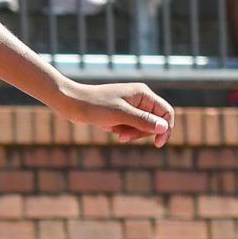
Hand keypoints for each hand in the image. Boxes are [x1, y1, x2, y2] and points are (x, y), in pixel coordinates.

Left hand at [56, 81, 173, 146]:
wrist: (71, 103)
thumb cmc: (95, 106)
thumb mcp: (120, 115)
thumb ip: (143, 121)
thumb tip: (164, 127)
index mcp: (143, 94)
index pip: (166, 112)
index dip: (165, 129)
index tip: (157, 144)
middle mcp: (139, 98)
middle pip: (154, 122)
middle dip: (140, 133)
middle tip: (122, 137)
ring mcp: (130, 105)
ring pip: (141, 126)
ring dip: (130, 133)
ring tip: (113, 132)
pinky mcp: (121, 112)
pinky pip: (130, 126)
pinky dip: (121, 131)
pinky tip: (108, 128)